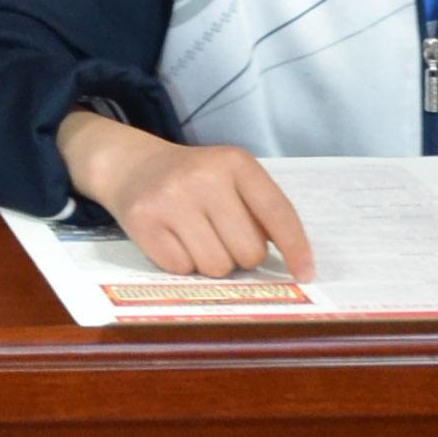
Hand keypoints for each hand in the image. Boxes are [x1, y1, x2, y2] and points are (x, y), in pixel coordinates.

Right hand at [57, 109, 313, 278]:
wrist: (132, 165)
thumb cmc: (194, 181)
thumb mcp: (231, 178)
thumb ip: (261, 212)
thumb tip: (291, 265)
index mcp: (236, 162)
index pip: (278, 213)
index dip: (296, 248)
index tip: (305, 274)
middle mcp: (204, 177)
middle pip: (248, 252)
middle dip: (240, 255)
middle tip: (221, 236)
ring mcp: (171, 198)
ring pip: (216, 266)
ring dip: (210, 262)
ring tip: (195, 237)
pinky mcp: (143, 221)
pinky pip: (182, 269)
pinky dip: (181, 263)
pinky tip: (172, 239)